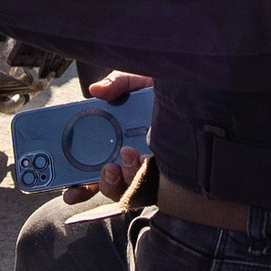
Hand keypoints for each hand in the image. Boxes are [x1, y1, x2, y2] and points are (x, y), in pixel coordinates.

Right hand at [72, 68, 154, 199]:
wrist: (201, 91)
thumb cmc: (167, 92)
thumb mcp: (140, 81)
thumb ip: (118, 83)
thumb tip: (95, 90)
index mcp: (116, 140)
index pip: (91, 167)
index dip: (77, 183)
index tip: (69, 189)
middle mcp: (129, 160)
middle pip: (106, 185)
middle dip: (97, 185)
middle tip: (105, 169)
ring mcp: (148, 170)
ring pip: (127, 189)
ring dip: (122, 178)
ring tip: (128, 155)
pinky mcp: (166, 175)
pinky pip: (152, 186)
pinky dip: (144, 176)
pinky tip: (147, 160)